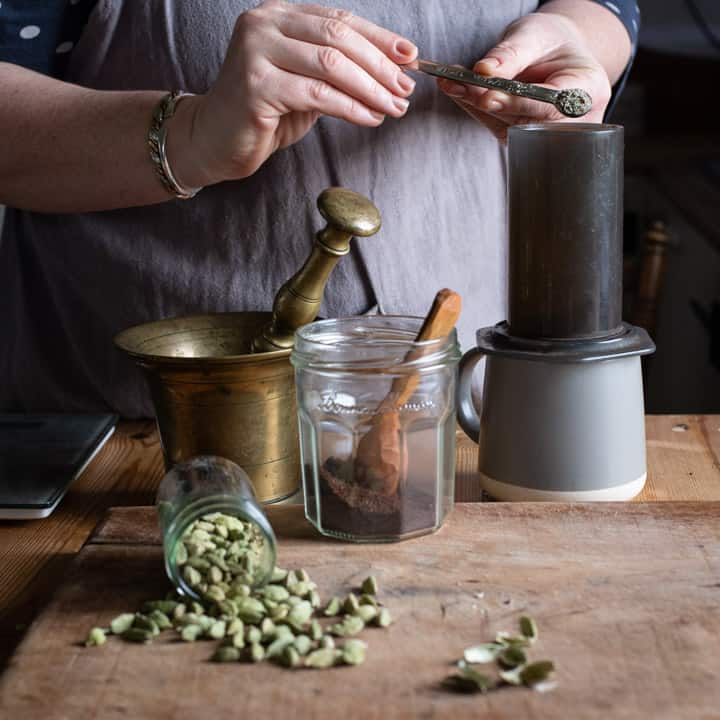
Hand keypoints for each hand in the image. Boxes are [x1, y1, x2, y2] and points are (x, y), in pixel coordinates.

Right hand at [171, 0, 416, 185]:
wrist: (216, 139)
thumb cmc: (264, 113)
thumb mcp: (306, 83)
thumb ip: (338, 70)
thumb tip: (393, 71)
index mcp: (279, 14)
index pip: (339, 19)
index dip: (379, 38)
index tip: (411, 57)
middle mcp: (264, 24)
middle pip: (338, 37)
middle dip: (380, 66)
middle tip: (406, 89)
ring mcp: (256, 51)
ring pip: (331, 64)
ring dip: (371, 89)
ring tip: (395, 107)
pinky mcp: (256, 85)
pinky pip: (317, 95)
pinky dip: (351, 108)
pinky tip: (371, 118)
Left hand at [438, 12, 611, 139]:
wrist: (553, 52)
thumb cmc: (551, 41)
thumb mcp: (535, 34)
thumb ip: (512, 52)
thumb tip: (484, 70)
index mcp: (588, 90)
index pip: (550, 103)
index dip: (518, 103)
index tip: (489, 97)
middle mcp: (571, 119)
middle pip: (526, 119)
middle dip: (490, 102)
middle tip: (460, 84)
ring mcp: (546, 132)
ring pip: (506, 126)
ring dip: (475, 105)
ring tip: (452, 81)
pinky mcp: (523, 137)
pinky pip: (496, 126)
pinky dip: (474, 108)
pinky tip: (457, 88)